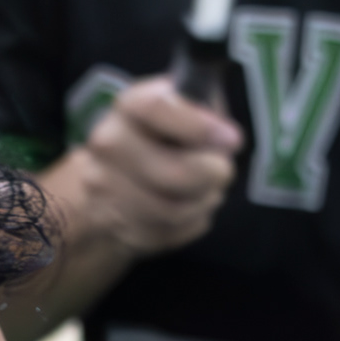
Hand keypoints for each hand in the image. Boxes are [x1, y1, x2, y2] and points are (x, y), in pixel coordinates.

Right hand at [51, 74, 241, 261]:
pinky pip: (170, 233)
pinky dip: (191, 222)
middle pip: (173, 173)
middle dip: (212, 175)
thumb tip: (226, 138)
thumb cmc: (162, 139)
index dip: (199, 126)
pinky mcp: (117, 226)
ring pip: (174, 210)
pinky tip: (190, 207)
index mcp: (129, 107)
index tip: (232, 139)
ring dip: (204, 201)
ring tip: (208, 189)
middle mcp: (109, 145)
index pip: (156, 109)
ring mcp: (107, 189)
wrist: (112, 183)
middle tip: (223, 170)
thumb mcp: (185, 108)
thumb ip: (205, 111)